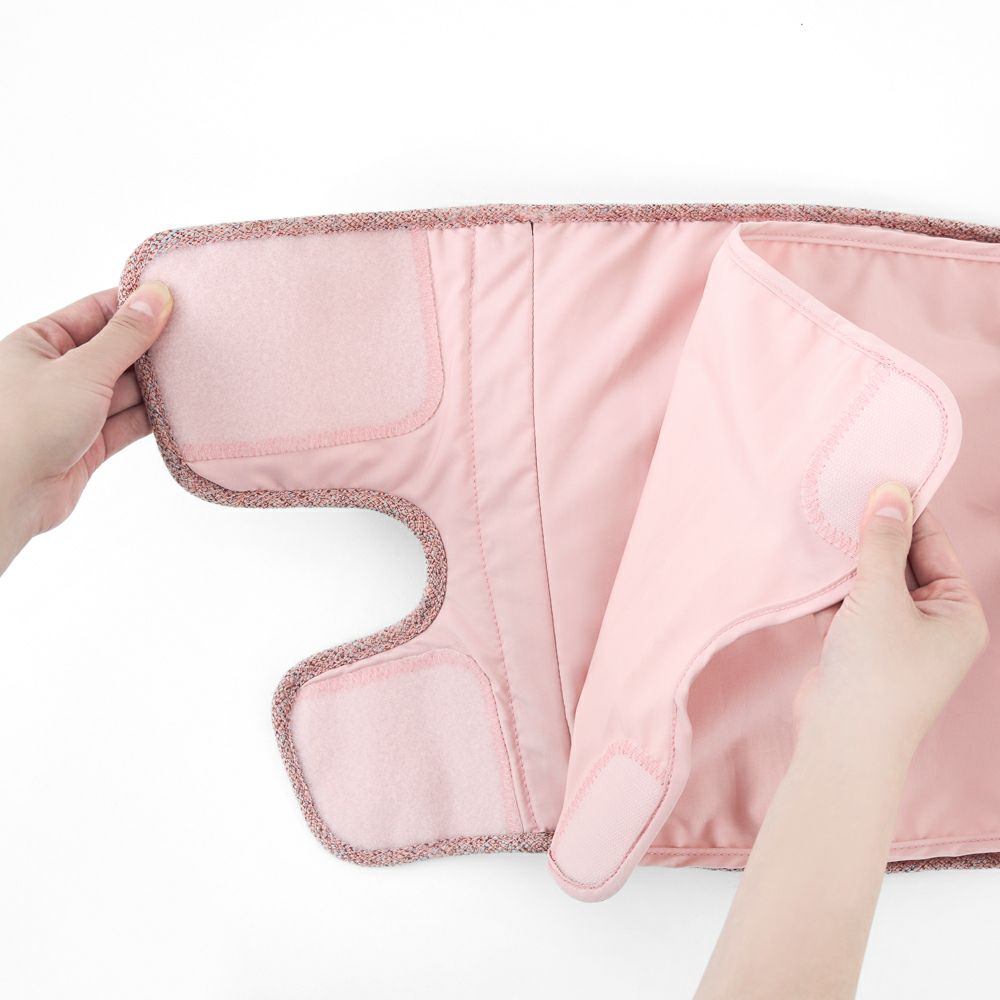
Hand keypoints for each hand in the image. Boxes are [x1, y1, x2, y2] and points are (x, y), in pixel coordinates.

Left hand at [0, 282, 172, 572]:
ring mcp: (73, 410)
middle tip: (194, 339)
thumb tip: (155, 296)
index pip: (95, 312)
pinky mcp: (88, 444)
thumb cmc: (24, 424)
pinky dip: (152, 418)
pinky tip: (179, 409)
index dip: (134, 306)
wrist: (5, 495)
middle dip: (151, 349)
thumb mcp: (82, 368)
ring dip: (155, 386)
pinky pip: (127, 423)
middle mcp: (55, 374)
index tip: (175, 301)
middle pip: (115, 351)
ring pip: (124, 390)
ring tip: (194, 374)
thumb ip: (125, 335)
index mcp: (39, 343)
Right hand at [796, 481, 989, 761]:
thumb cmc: (877, 674)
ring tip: (820, 522)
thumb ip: (881, 542)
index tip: (877, 476)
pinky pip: (847, 605)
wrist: (842, 743)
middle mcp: (932, 624)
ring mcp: (893, 638)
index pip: (933, 547)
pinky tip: (809, 562)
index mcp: (958, 613)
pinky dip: (829, 588)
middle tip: (841, 494)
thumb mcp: (880, 598)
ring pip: (870, 583)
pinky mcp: (858, 649)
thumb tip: (891, 490)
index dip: (905, 512)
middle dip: (871, 534)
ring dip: (847, 560)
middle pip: (900, 562)